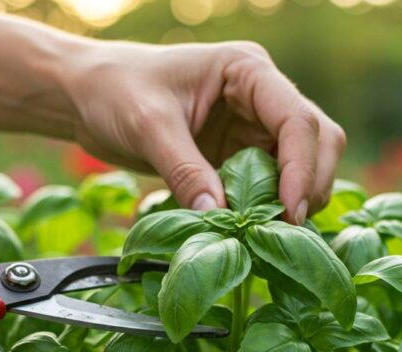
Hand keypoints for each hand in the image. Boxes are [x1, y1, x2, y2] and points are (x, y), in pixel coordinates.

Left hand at [65, 41, 345, 223]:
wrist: (85, 95)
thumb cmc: (114, 91)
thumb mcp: (148, 126)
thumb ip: (184, 170)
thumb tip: (217, 218)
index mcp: (247, 70)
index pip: (297, 119)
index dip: (302, 168)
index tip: (290, 211)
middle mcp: (260, 96)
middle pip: (315, 142)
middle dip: (309, 186)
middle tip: (285, 229)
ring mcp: (251, 126)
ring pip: (299, 167)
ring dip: (289, 200)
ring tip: (263, 232)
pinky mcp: (236, 155)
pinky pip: (267, 185)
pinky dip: (265, 208)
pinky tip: (248, 229)